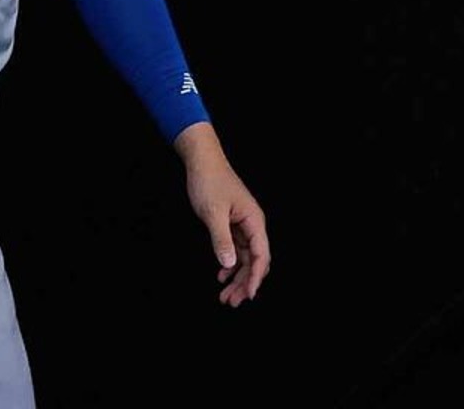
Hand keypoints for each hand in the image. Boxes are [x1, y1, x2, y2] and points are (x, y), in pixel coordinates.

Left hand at [175, 123, 270, 306]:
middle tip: (231, 302)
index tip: (248, 295)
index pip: (261, 255)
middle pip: (255, 261)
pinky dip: (229, 265)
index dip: (256, 278)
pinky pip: (236, 250)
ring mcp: (243, 225)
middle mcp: (252, 224)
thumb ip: (222, 240)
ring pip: (245, 258)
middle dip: (245, 283)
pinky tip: (221, 276)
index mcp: (254, 221)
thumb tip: (229, 265)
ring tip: (225, 296)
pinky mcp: (232, 225)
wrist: (202, 161)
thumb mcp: (213, 213)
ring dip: (237, 278)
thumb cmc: (209, 182)